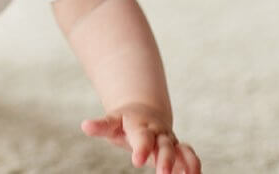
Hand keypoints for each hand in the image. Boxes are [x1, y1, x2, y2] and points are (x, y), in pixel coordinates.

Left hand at [81, 103, 200, 173]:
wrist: (143, 112)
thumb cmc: (123, 122)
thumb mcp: (112, 122)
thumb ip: (101, 125)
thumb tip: (85, 126)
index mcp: (140, 126)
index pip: (142, 137)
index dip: (141, 148)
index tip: (136, 161)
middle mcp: (158, 133)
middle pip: (164, 145)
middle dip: (165, 159)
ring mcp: (169, 140)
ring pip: (181, 150)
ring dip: (186, 163)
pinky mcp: (177, 148)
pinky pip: (189, 155)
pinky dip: (193, 165)